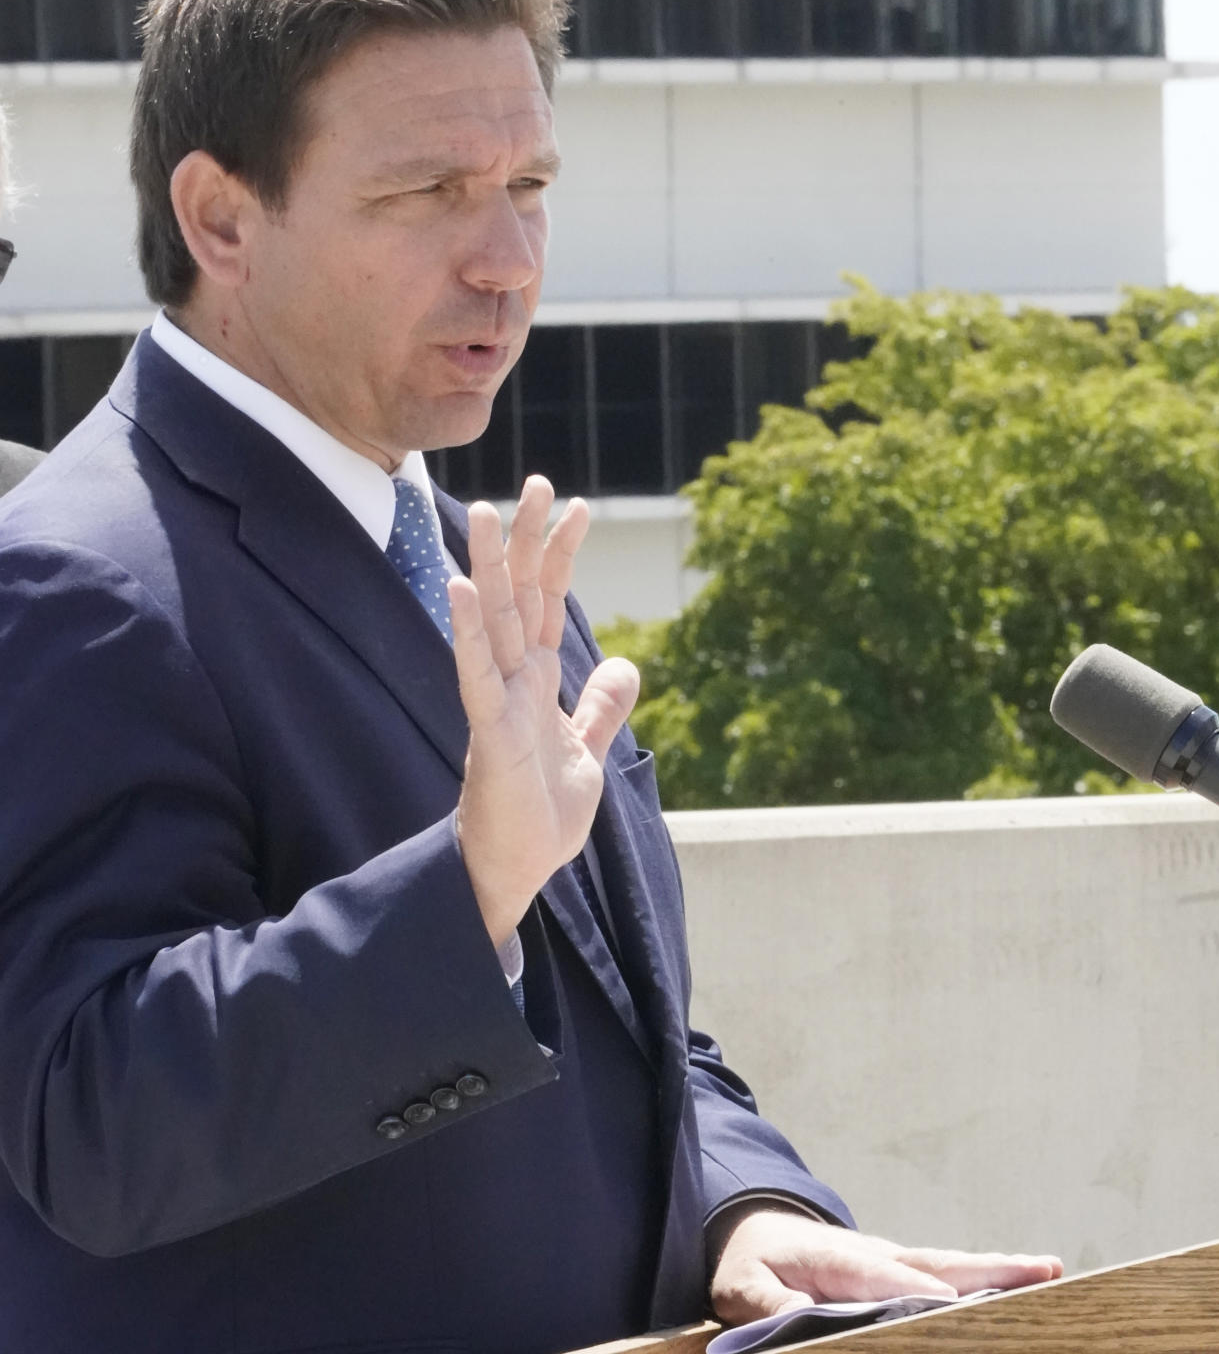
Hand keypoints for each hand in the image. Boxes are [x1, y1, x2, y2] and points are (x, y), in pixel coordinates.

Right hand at [450, 476, 639, 946]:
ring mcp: (497, 703)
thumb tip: (626, 665)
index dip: (561, 555)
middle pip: (519, 597)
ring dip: (489, 568)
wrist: (515, 870)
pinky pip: (476, 677)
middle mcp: (513, 680)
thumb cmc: (540, 813)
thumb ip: (600, 707)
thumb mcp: (587, 751)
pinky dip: (467, 634)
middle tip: (538, 482)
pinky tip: (457, 591)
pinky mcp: (489, 735)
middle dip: (528, 541)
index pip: (549, 603)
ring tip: (486, 514)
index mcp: (536, 680)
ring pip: (492, 623)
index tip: (577, 506)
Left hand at [709, 1205, 1062, 1324]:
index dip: (923, 1294)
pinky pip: (944, 1275)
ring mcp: (892, 1260)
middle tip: (1044, 1270)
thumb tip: (803, 1316)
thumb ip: (769, 1302)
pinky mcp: (897, 1271)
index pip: (889, 1279)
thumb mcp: (743, 1284)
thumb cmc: (750, 1261)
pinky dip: (982, 1279)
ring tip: (1049, 1271)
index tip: (959, 1305)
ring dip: (998, 1271)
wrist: (752, 1229)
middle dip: (988, 1271)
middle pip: (939, 1265)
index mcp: (841, 1260)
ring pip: (950, 1266)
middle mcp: (877, 1255)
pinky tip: (1015, 1287)